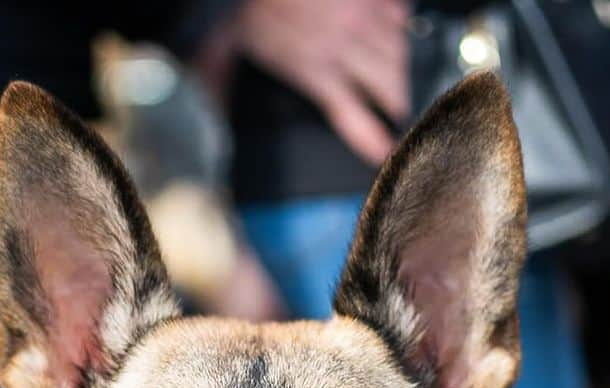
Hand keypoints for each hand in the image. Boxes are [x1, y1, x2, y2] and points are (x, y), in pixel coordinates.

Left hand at [233, 0, 410, 164]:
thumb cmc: (254, 4)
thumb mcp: (236, 42)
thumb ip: (225, 76)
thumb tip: (209, 103)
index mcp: (315, 68)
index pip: (353, 116)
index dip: (372, 139)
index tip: (385, 151)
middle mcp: (344, 44)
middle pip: (390, 86)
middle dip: (398, 103)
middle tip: (397, 112)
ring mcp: (361, 15)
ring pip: (399, 51)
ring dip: (401, 67)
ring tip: (395, 76)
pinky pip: (399, 13)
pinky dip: (398, 24)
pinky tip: (392, 31)